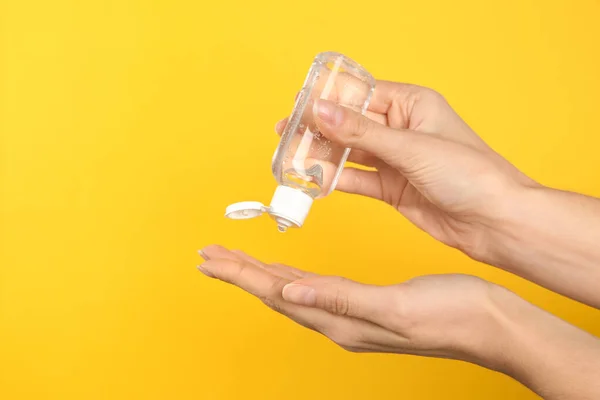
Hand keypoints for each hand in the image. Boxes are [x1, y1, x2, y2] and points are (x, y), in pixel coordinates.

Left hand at [198, 245, 505, 367]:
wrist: (489, 325)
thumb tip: (291, 292)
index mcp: (341, 320)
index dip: (241, 274)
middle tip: (209, 256)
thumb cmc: (450, 314)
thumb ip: (341, 299)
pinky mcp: (365, 307)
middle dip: (241, 273)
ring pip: (291, 292)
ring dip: (261, 275)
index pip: (277, 293)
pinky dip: (291, 277)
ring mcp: (351, 316)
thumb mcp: (395, 306)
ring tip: (237, 262)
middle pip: (275, 293)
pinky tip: (288, 273)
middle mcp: (339, 321)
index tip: (210, 258)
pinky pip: (314, 290)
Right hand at [276, 82, 536, 257]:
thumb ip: (362, 133)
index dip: (327, 101)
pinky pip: (357, 180)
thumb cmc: (470, 174)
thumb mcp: (411, 147)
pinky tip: (315, 180)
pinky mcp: (392, 188)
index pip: (360, 95)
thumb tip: (321, 112)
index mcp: (412, 104)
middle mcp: (402, 129)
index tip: (298, 109)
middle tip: (287, 135)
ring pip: (350, 153)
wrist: (495, 222)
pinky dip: (336, 180)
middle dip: (319, 130)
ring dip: (324, 156)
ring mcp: (396, 160)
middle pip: (350, 124)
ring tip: (292, 159)